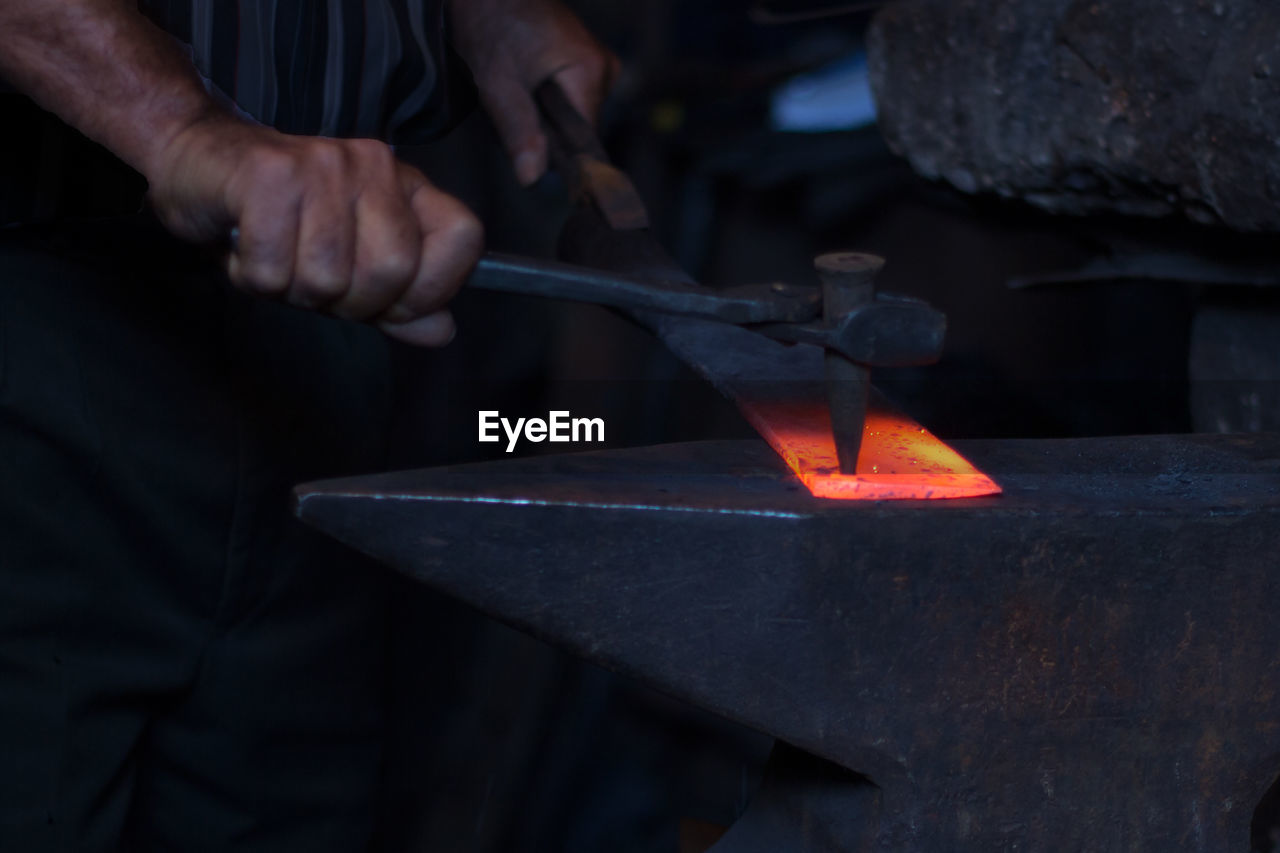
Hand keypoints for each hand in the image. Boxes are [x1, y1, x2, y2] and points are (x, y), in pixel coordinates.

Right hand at [146, 114, 482, 345]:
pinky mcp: (270, 173)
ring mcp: (324, 164)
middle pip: (393, 271)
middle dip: (349, 301)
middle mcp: (374, 166)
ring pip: (328, 278)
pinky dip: (251, 276)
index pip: (464, 238)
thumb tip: (443, 330)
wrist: (196, 159)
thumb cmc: (279, 218)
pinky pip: (272, 269)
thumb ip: (400, 301)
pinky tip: (245, 245)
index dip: (430, 290)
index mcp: (406, 185)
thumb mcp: (350, 264)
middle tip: (315, 280)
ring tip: (276, 256)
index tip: (392, 304)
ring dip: (291, 289)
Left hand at [449, 0, 619, 184]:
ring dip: (539, 115)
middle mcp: (606, 68)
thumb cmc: (489, 24)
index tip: (523, 141)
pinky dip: (543, 99)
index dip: (553, 150)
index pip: (584, 140)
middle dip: (541, 129)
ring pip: (570, 116)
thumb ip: (518, 130)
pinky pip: (569, 98)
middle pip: (577, 129)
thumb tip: (533, 179)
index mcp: (593, 72)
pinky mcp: (587, 61)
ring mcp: (599, 63)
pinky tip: (523, 81)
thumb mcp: (497, 83)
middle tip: (508, 105)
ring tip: (513, 88)